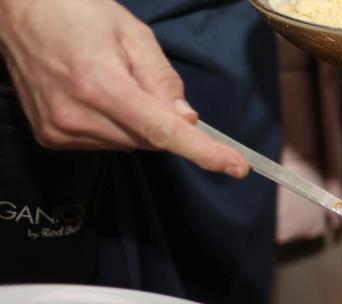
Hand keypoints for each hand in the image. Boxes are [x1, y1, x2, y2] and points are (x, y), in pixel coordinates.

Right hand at [0, 0, 247, 175]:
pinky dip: (114, 126)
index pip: (162, 131)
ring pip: (129, 144)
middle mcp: (76, 114)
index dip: (203, 151)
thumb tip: (187, 120)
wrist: (16, 10)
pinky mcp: (50, 138)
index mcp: (99, 84)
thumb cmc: (76, 10)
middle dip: (162, 121)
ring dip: (136, 123)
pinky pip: (105, 143)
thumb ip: (162, 80)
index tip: (236, 167)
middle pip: (149, 140)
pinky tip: (94, 96)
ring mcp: (59, 130)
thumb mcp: (132, 34)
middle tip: (141, 82)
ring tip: (109, 81)